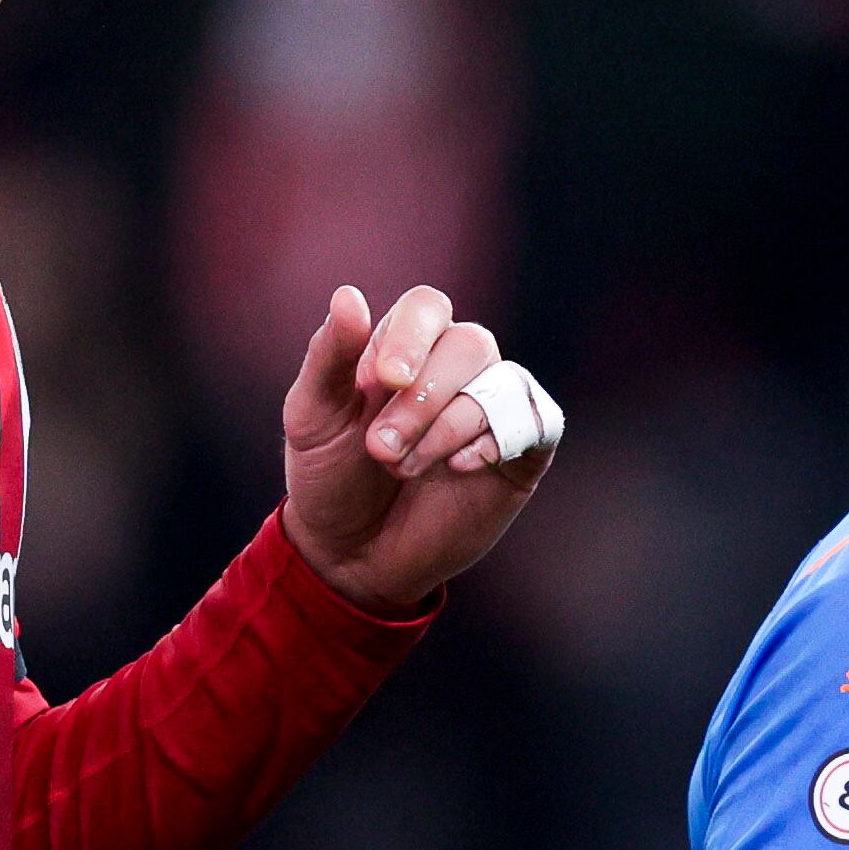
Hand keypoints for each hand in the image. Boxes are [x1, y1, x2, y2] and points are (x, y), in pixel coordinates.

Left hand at [280, 283, 561, 614]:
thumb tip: (349, 295)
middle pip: (471, 343)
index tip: (384, 380)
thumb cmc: (330, 476)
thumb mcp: (313, 415)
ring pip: (502, 383)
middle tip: (380, 449)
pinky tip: (459, 467)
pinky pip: (536, 422)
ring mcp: (491, 411)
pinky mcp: (519, 454)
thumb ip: (329, 356)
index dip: (413, 335)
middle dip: (425, 397)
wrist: (352, 554)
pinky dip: (496, 440)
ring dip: (450, 426)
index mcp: (405, 348)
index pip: (428, 307)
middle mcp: (455, 371)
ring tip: (405, 468)